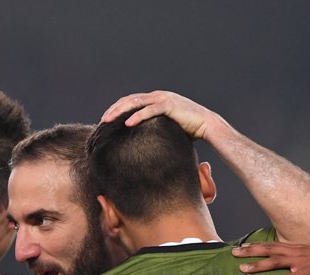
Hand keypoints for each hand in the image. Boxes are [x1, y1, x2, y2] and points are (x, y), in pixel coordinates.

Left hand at [101, 90, 226, 142]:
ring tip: (108, 121)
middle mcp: (158, 96)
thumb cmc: (189, 130)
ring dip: (120, 111)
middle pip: (129, 100)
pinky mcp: (170, 105)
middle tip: (102, 121)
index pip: (131, 101)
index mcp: (156, 99)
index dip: (118, 109)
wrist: (208, 125)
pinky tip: (128, 123)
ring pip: (136, 102)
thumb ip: (154, 129)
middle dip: (114, 109)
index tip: (107, 121)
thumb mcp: (167, 128)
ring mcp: (163, 99)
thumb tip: (142, 143)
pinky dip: (138, 116)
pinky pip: (150, 110)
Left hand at [233, 242, 309, 274]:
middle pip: (269, 250)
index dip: (256, 246)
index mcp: (297, 248)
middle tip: (234, 253)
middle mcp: (297, 253)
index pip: (272, 245)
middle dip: (250, 252)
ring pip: (275, 262)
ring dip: (258, 266)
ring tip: (243, 270)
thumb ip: (300, 258)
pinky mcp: (308, 274)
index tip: (241, 246)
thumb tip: (289, 264)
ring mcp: (302, 263)